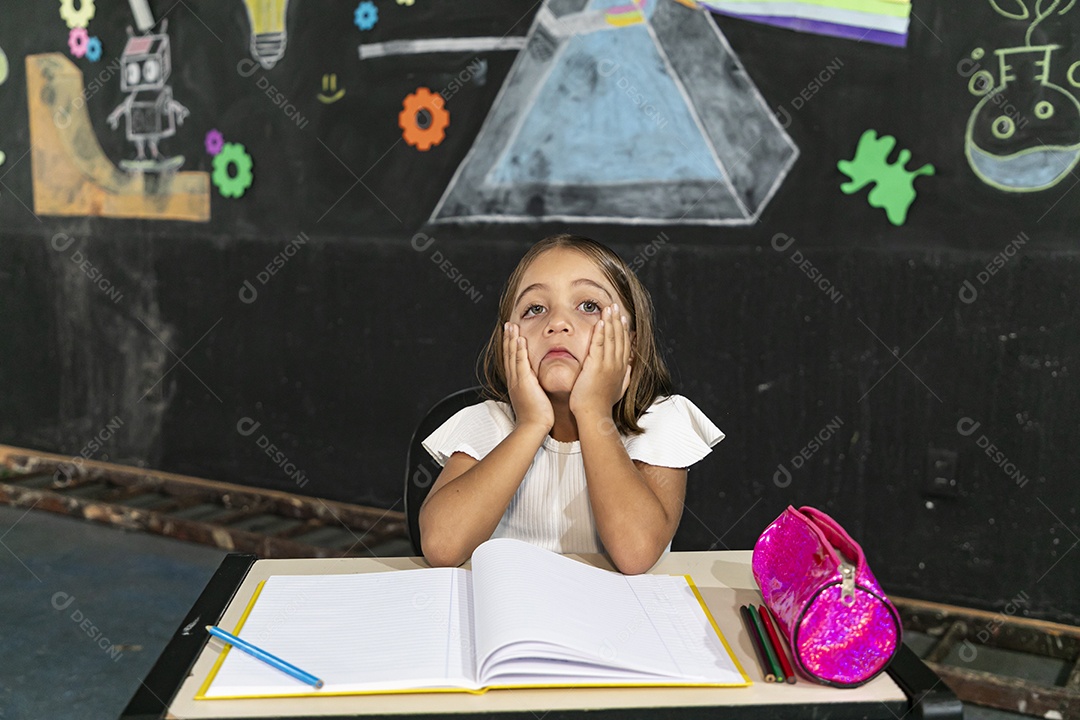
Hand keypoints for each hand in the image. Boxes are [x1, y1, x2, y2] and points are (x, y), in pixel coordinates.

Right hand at [503, 322, 553, 431]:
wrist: (533, 427)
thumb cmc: (536, 417)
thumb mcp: (533, 398)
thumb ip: (534, 388)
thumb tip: (538, 384)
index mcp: (516, 383)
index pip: (511, 360)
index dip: (510, 346)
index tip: (511, 334)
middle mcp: (514, 380)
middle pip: (508, 354)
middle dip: (508, 338)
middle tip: (507, 324)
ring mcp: (517, 380)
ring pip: (512, 355)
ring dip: (511, 339)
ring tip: (511, 326)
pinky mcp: (524, 382)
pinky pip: (521, 362)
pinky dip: (519, 350)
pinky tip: (519, 340)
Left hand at [569, 304, 631, 418]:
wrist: (594, 414)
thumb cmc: (602, 404)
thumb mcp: (619, 389)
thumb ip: (625, 376)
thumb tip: (630, 367)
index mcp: (621, 368)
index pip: (625, 344)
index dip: (624, 330)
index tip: (623, 318)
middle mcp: (617, 364)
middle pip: (619, 337)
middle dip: (618, 320)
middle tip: (616, 306)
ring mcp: (607, 364)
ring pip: (610, 338)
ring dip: (610, 321)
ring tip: (609, 307)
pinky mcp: (595, 366)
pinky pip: (598, 345)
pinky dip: (600, 332)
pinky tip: (600, 321)